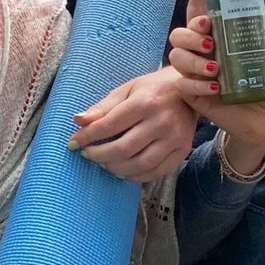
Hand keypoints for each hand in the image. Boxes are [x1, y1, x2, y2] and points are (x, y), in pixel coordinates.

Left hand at [67, 65, 201, 182]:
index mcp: (145, 102)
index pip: (109, 125)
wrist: (192, 90)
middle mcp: (162, 121)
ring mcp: (175, 139)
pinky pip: (155, 172)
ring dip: (115, 168)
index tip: (73, 143)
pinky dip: (135, 176)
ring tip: (103, 163)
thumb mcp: (126, 90)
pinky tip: (122, 171)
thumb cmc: (153, 89)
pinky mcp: (183, 151)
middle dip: (99, 155)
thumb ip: (103, 108)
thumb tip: (78, 121)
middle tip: (87, 154)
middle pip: (123, 149)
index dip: (87, 137)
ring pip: (139, 164)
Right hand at [167, 11, 264, 168]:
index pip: (199, 25)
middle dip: (189, 36)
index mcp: (222, 44)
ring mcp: (198, 77)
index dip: (198, 20)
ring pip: (176, 58)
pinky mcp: (195, 97)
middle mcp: (205, 57)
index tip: (210, 21)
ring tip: (215, 69)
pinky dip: (197, 85)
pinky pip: (183, 86)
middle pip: (179, 37)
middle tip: (210, 45)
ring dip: (192, 60)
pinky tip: (215, 88)